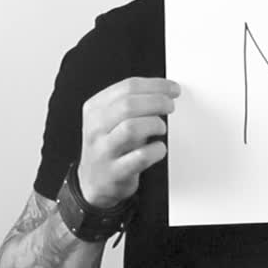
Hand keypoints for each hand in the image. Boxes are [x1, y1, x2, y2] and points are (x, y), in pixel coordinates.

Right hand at [77, 77, 179, 208]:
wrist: (94, 182)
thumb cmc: (108, 146)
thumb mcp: (110, 119)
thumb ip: (131, 102)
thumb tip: (165, 90)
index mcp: (95, 109)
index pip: (127, 87)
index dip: (156, 85)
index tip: (173, 89)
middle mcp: (96, 128)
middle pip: (128, 105)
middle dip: (157, 101)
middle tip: (170, 106)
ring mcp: (103, 151)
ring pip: (131, 128)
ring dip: (154, 124)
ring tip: (161, 128)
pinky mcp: (115, 173)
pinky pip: (140, 157)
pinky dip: (156, 150)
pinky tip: (159, 148)